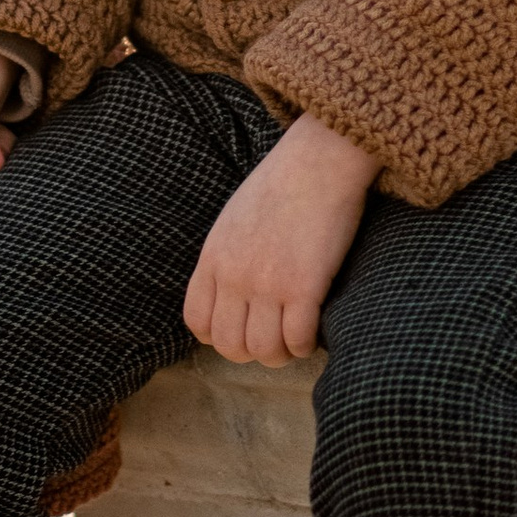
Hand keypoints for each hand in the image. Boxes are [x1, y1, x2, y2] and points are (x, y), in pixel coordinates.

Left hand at [183, 115, 378, 366]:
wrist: (318, 162)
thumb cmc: (283, 184)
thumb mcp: (233, 219)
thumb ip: (225, 256)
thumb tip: (229, 292)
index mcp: (214, 258)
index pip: (198, 322)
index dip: (219, 337)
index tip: (242, 330)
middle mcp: (235, 276)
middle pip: (230, 345)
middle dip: (251, 353)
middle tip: (273, 341)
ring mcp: (268, 283)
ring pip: (263, 350)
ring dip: (281, 355)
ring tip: (294, 342)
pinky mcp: (304, 287)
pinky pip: (298, 340)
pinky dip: (306, 347)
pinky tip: (313, 333)